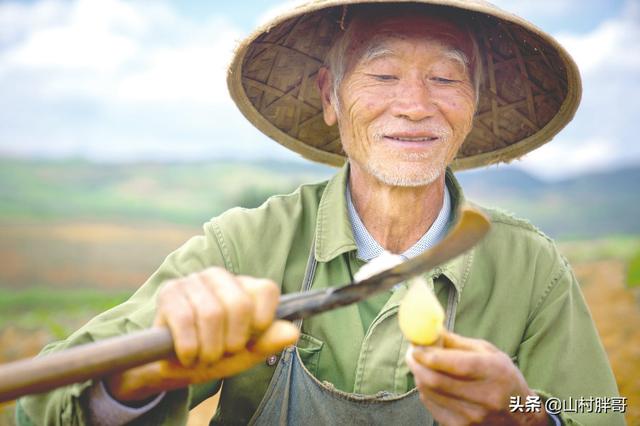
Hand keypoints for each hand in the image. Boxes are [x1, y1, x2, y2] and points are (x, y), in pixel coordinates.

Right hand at [105, 267, 298, 402]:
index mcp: (243, 286)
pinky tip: (187, 356)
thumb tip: (293, 332)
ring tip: (203, 356)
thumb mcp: (245, 354)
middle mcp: (219, 277)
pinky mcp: (168, 293)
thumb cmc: (213, 354)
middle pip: (240, 305)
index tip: (248, 340)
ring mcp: (193, 281)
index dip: (262, 321)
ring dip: (209, 348)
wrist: (170, 367)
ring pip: (212, 313)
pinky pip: (185, 320)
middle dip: (232, 341)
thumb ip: (268, 342)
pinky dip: (189, 348)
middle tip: (221, 353)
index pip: (267, 290)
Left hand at [406, 331, 547, 424]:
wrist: (520, 416)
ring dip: (419, 376)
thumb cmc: (503, 378)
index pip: (454, 364)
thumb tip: (430, 331)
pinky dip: (426, 391)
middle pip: (435, 380)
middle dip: (416, 364)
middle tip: (411, 353)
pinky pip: (432, 406)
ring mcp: (472, 417)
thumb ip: (457, 342)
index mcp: (493, 372)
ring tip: (421, 365)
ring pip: (429, 393)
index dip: (429, 354)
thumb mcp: (489, 353)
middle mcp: (484, 397)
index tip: (416, 345)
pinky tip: (431, 383)